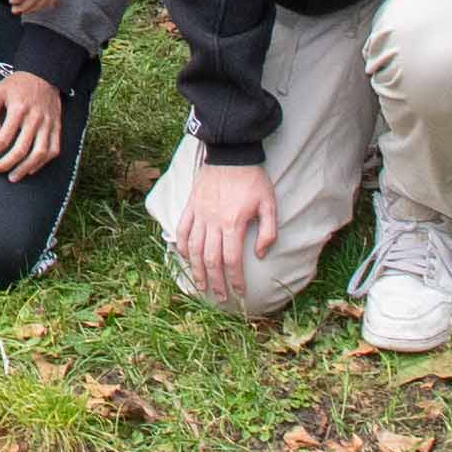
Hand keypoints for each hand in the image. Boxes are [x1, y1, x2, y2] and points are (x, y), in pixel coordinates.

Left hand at [0, 66, 64, 180]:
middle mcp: (35, 118)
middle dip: (5, 164)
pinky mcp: (57, 127)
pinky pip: (53, 150)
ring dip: (24, 169)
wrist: (43, 74)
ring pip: (39, 154)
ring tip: (12, 177)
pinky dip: (42, 163)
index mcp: (18, 108)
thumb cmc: (15, 85)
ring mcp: (48, 124)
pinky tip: (30, 169)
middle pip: (20, 149)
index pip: (3, 138)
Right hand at [176, 159, 276, 293]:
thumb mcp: (269, 204)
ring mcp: (199, 214)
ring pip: (193, 249)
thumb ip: (269, 232)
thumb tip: (260, 255)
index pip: (232, 260)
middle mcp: (213, 222)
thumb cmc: (253, 179)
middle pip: (211, 260)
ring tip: (200, 285)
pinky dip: (181, 246)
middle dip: (215, 282)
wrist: (231, 153)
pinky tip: (184, 258)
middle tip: (219, 297)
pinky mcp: (191, 205)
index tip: (240, 293)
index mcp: (233, 224)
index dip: (235, 280)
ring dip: (196, 270)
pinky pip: (182, 229)